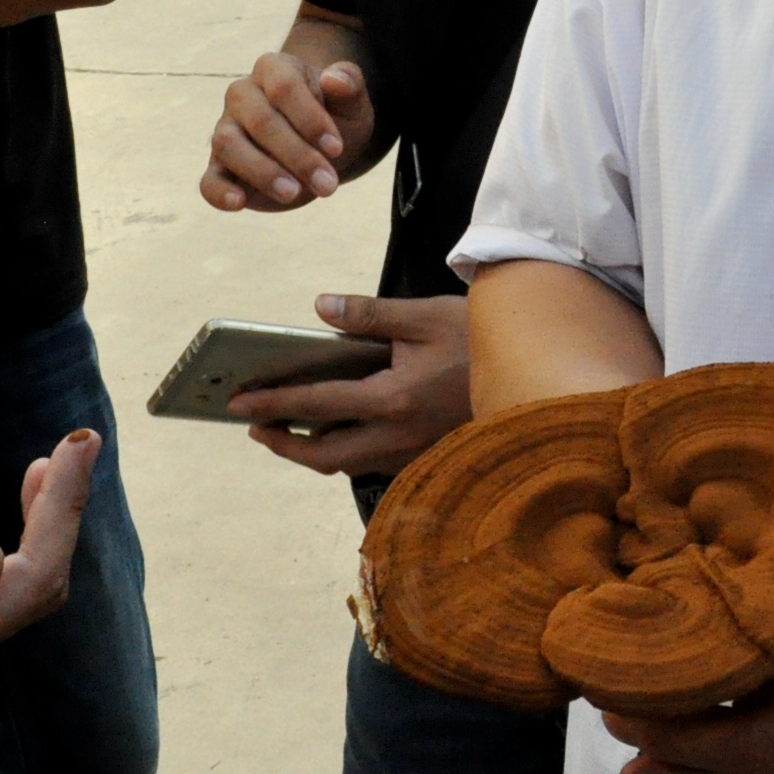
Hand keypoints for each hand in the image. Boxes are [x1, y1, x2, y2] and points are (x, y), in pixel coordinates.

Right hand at [203, 53, 375, 210]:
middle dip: (297, 155)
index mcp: (274, 68)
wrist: (322, 147)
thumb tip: (332, 79)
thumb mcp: (352, 102)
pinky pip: (208, 180)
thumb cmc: (335, 117)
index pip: (284, 86)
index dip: (310, 119)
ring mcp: (225, 130)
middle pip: (260, 120)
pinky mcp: (220, 168)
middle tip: (327, 184)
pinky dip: (219, 192)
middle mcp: (242, 94)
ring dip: (263, 172)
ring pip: (228, 144)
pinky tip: (238, 203)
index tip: (336, 149)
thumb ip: (349, 84)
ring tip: (293, 193)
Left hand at [231, 293, 471, 475]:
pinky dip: (347, 451)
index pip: (317, 406)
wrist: (534, 368)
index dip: (273, 404)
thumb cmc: (479, 338)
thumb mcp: (423, 316)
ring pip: (348, 464)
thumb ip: (368, 315)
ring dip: (313, 452)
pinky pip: (374, 462)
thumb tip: (320, 309)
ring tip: (288, 431)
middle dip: (283, 444)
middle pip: (324, 455)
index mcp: (393, 398)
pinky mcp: (428, 456)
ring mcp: (414, 451)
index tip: (239, 403)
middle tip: (254, 426)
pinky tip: (339, 431)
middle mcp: (399, 434)